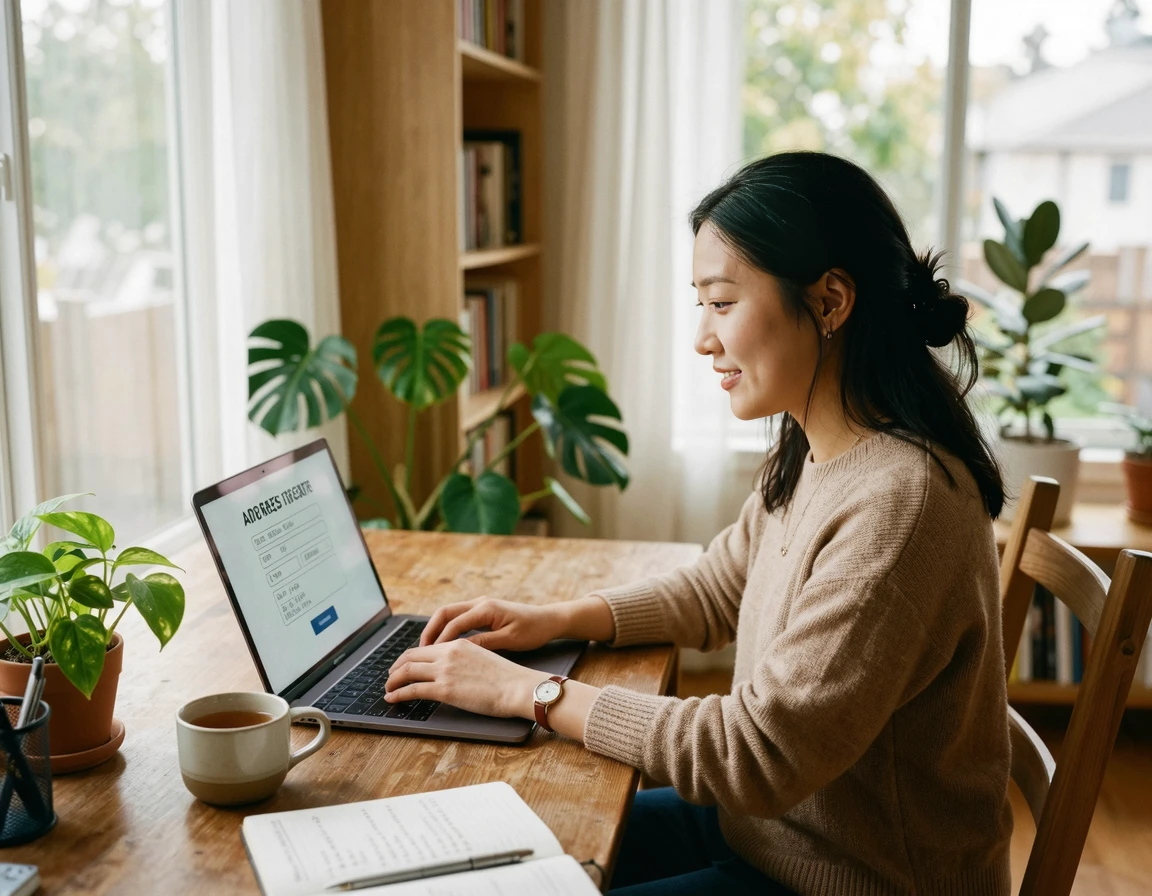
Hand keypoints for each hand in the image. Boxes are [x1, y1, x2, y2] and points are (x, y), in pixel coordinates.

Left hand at [385, 639, 538, 717]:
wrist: (517, 687)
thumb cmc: (508, 678)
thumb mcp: (483, 658)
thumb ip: (465, 659)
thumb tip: (455, 669)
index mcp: (458, 644)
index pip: (425, 647)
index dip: (409, 657)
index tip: (404, 665)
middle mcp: (448, 653)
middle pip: (410, 656)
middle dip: (396, 667)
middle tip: (391, 676)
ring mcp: (445, 671)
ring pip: (407, 671)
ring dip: (393, 680)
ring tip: (388, 689)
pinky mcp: (444, 689)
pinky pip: (412, 690)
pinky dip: (398, 694)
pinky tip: (392, 698)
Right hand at [419, 597, 565, 650]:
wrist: (549, 620)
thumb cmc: (533, 630)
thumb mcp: (510, 640)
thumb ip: (484, 643)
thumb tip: (460, 650)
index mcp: (486, 608)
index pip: (454, 623)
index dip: (439, 641)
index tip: (429, 657)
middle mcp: (480, 603)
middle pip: (444, 613)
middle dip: (430, 631)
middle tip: (419, 651)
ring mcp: (480, 606)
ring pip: (449, 615)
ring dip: (436, 630)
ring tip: (426, 650)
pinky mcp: (483, 612)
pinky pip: (458, 619)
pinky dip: (447, 630)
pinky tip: (443, 646)